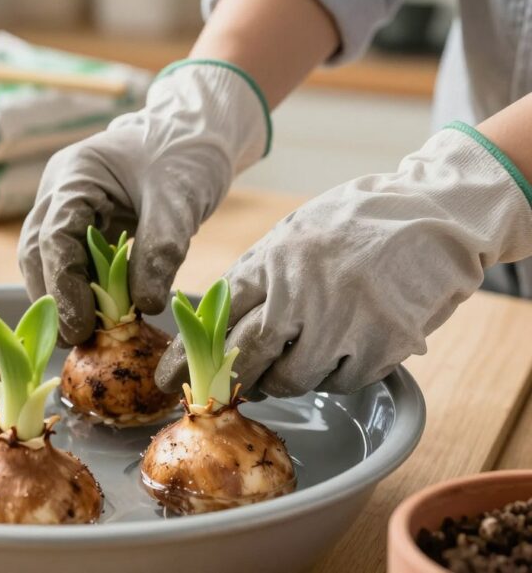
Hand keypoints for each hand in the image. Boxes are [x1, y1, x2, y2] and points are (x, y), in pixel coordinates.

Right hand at [19, 61, 268, 344]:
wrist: (198, 130)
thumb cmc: (188, 153)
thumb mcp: (179, 201)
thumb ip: (160, 250)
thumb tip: (143, 305)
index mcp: (76, 173)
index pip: (54, 236)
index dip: (63, 286)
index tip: (80, 327)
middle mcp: (59, 189)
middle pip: (35, 252)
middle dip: (53, 298)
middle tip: (77, 339)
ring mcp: (65, 204)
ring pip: (45, 259)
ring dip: (62, 296)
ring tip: (87, 334)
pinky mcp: (81, 221)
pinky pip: (70, 260)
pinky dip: (80, 287)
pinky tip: (99, 314)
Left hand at [156, 125, 531, 395]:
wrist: (434, 212)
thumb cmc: (358, 221)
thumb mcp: (296, 234)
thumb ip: (262, 275)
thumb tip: (220, 320)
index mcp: (272, 260)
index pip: (215, 319)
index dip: (187, 355)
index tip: (168, 380)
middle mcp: (299, 293)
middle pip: (248, 356)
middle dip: (234, 380)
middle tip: (230, 391)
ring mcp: (341, 320)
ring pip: (292, 379)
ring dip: (289, 379)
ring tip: (303, 357)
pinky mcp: (380, 343)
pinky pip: (341, 383)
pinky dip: (337, 377)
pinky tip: (347, 352)